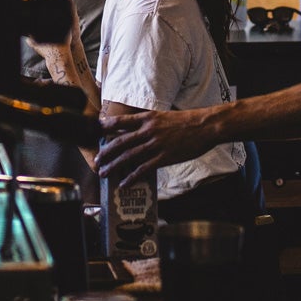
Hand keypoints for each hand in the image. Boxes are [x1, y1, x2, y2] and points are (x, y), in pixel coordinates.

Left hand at [96, 106, 226, 182]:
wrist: (205, 126)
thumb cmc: (187, 121)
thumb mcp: (164, 117)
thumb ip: (149, 124)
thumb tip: (137, 132)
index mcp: (147, 118)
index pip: (120, 122)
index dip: (105, 127)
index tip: (94, 132)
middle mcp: (148, 131)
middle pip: (119, 142)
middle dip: (105, 153)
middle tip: (96, 160)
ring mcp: (155, 145)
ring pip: (128, 157)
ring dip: (113, 166)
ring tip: (104, 173)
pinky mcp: (164, 158)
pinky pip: (143, 169)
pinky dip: (131, 177)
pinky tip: (124, 183)